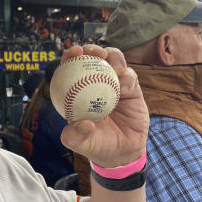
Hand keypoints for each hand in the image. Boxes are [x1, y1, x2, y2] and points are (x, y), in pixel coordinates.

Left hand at [59, 44, 148, 167]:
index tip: (73, 53)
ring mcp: (114, 83)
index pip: (70, 68)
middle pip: (92, 58)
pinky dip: (127, 77)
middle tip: (94, 53)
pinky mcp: (132, 88)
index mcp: (77, 91)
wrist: (122, 152)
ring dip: (112, 57)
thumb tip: (83, 123)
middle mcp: (95, 83)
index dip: (69, 56)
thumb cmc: (97, 146)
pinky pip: (130, 76)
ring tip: (112, 67)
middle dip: (92, 49)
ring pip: (113, 61)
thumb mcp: (82, 144)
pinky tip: (125, 87)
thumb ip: (76, 136)